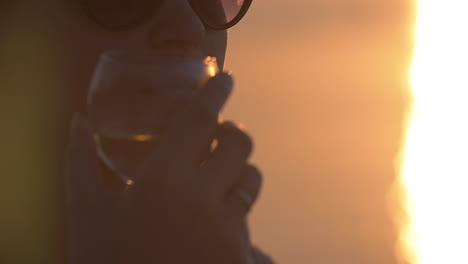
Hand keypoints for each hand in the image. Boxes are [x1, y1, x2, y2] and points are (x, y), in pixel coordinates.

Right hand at [67, 73, 269, 263]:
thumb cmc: (106, 260)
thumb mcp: (85, 213)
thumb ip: (81, 163)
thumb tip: (78, 123)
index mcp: (164, 180)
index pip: (200, 120)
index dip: (215, 93)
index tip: (224, 78)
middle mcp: (204, 198)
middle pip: (239, 144)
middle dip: (233, 132)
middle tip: (222, 133)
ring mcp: (228, 229)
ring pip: (250, 181)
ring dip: (239, 171)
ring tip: (220, 176)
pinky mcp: (240, 256)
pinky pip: (248, 221)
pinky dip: (236, 213)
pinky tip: (215, 222)